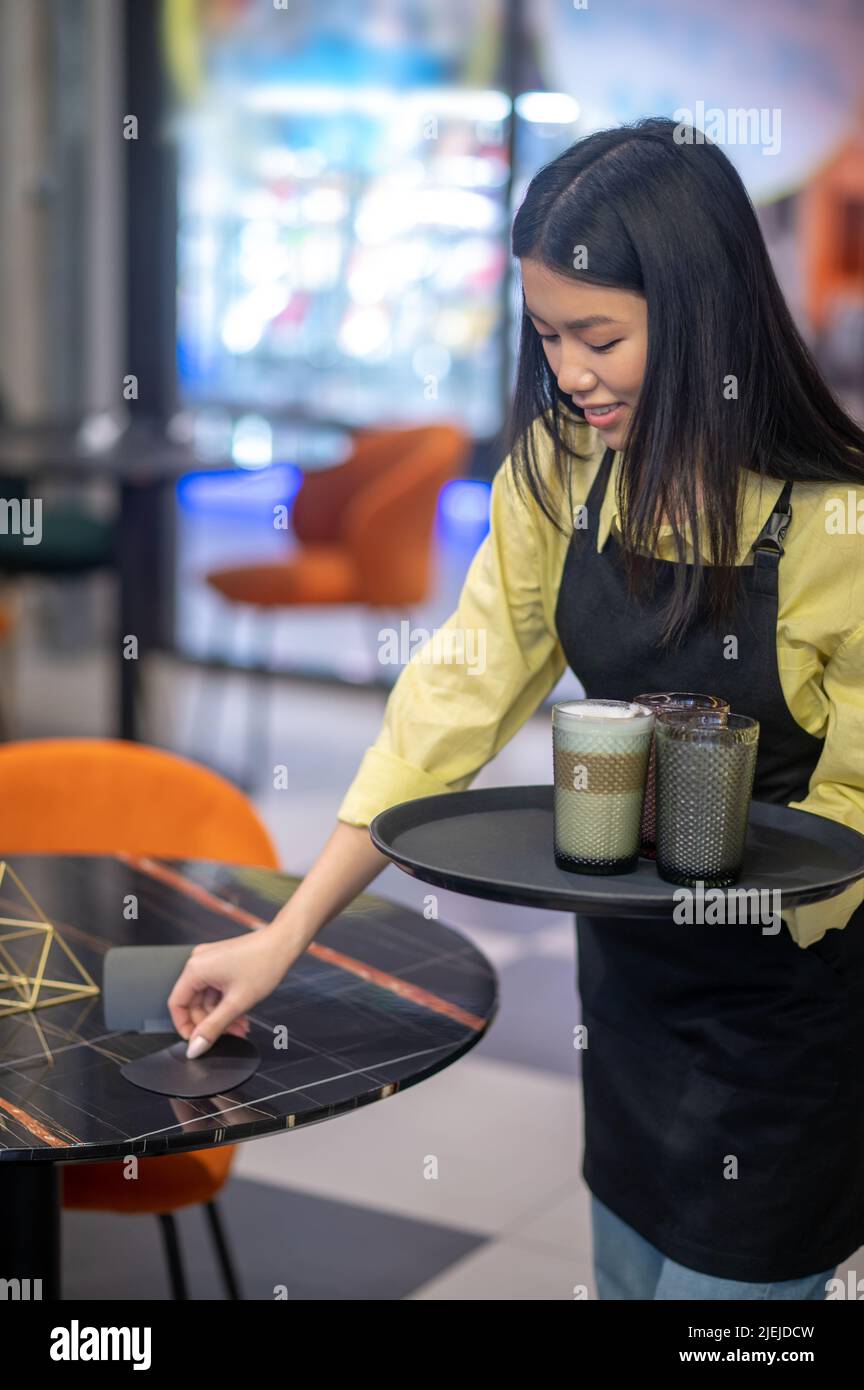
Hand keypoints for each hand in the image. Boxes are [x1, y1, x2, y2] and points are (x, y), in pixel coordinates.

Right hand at [168, 924, 301, 1057]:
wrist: (284, 943)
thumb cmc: (264, 963)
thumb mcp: (236, 1003)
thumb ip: (213, 1027)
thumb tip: (195, 1047)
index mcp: (195, 969)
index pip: (177, 1004)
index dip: (185, 1027)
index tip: (197, 1042)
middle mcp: (199, 962)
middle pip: (194, 1003)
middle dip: (211, 1023)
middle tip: (231, 1036)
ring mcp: (211, 961)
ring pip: (207, 999)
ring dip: (222, 1016)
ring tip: (241, 1028)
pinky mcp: (222, 962)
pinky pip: (216, 989)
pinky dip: (226, 1004)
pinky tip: (241, 1015)